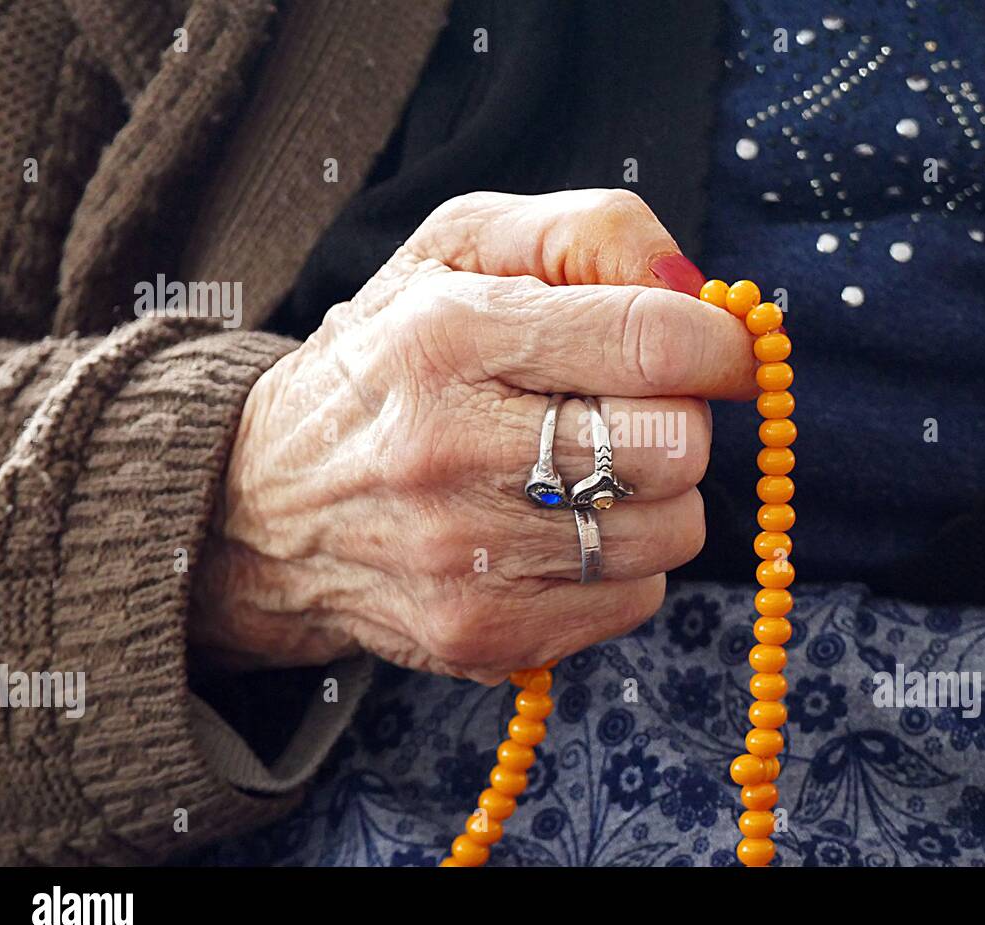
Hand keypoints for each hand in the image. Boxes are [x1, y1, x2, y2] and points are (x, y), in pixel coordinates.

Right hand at [189, 190, 754, 682]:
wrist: (264, 509)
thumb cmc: (388, 361)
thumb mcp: (458, 249)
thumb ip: (588, 232)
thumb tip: (696, 291)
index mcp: (449, 333)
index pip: (650, 342)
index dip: (718, 346)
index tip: (720, 351)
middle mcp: (450, 449)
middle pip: (676, 445)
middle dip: (676, 420)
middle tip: (625, 411)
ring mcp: (464, 556)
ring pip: (671, 531)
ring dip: (654, 498)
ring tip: (584, 474)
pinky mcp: (481, 632)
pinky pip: (636, 598)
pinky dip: (620, 564)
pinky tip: (557, 533)